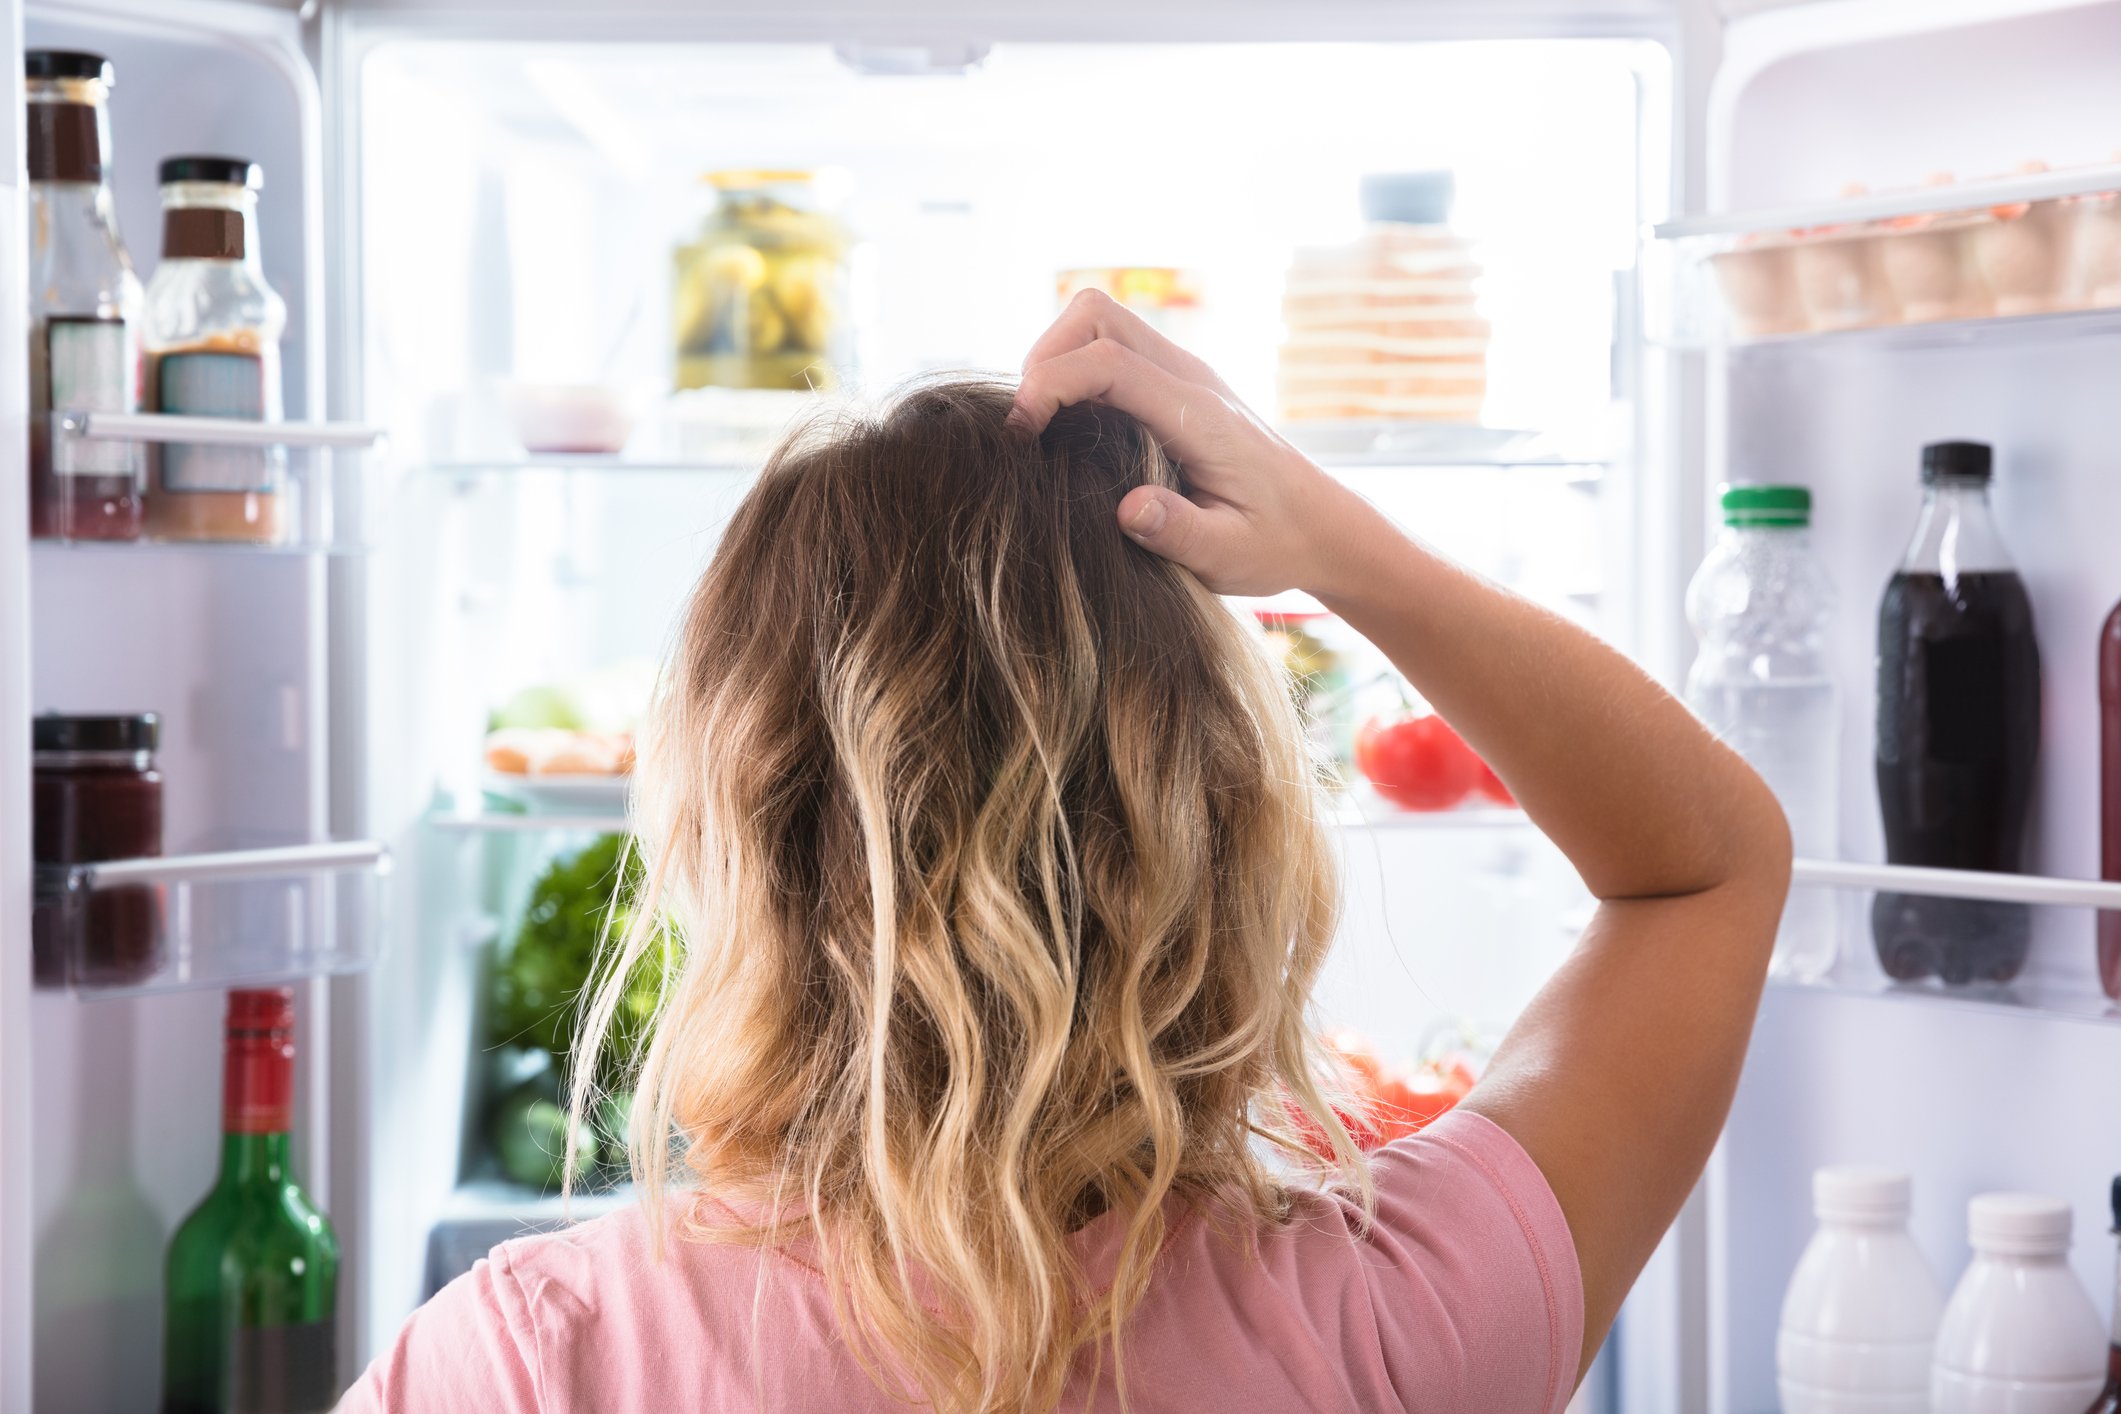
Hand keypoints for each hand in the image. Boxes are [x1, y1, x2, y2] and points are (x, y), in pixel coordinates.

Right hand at [1010, 289, 1366, 597]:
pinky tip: (1070, 430)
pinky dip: (1076, 371)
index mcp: (1200, 415)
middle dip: (1045, 358)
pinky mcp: (1175, 384)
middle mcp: (1190, 379)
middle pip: (1096, 315)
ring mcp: (1183, 374)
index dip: (1049, 385)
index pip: (1108, 363)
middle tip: (1026, 426)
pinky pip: (1112, 348)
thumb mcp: (1229, 556)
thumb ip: (1179, 532)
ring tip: (1040, 426)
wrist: (1320, 526)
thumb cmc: (1274, 544)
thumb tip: (1128, 509)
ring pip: (1100, 321)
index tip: (1020, 436)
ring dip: (1057, 359)